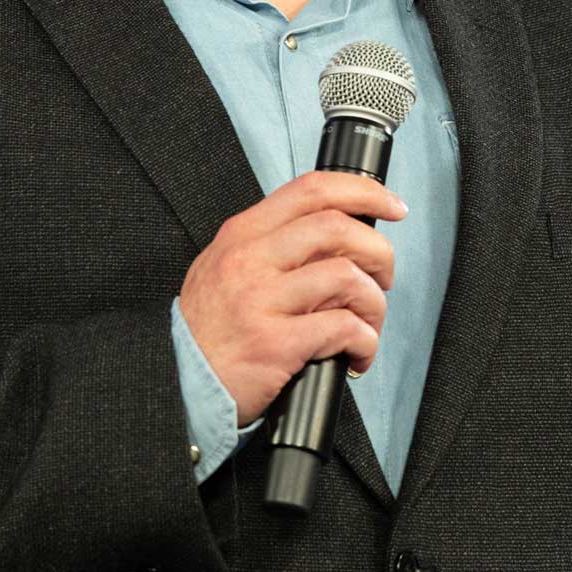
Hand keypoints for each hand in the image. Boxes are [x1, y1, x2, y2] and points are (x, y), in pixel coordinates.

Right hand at [178, 170, 406, 425]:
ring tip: (369, 323)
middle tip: (384, 276)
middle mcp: (250, 259)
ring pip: (346, 278)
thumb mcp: (224, 266)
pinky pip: (343, 328)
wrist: (179, 381)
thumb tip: (337, 236)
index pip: (310, 190)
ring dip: (374, 303)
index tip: (392, 206)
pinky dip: (365, 341)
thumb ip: (271, 245)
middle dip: (378, 251)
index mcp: (243, 234)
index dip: (362, 191)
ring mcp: (261, 301)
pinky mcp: (276, 343)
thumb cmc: (208, 328)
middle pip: (336, 228)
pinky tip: (358, 353)